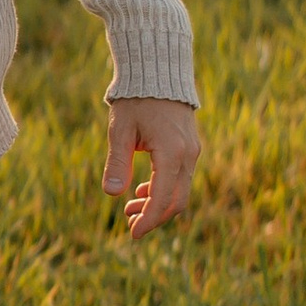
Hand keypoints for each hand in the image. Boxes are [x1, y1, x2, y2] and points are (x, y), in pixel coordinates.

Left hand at [104, 96, 198, 237]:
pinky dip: (164, 189)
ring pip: (180, 190)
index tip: (133, 234)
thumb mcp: (120, 130)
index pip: (162, 199)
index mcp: (172, 153)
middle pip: (177, 200)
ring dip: (157, 203)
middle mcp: (188, 155)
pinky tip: (142, 190)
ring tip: (130, 207)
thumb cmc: (135, 100)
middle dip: (154, 216)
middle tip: (129, 223)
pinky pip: (181, 177)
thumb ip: (117, 162)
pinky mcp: (190, 147)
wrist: (158, 72)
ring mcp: (192, 151)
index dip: (149, 220)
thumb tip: (112, 193)